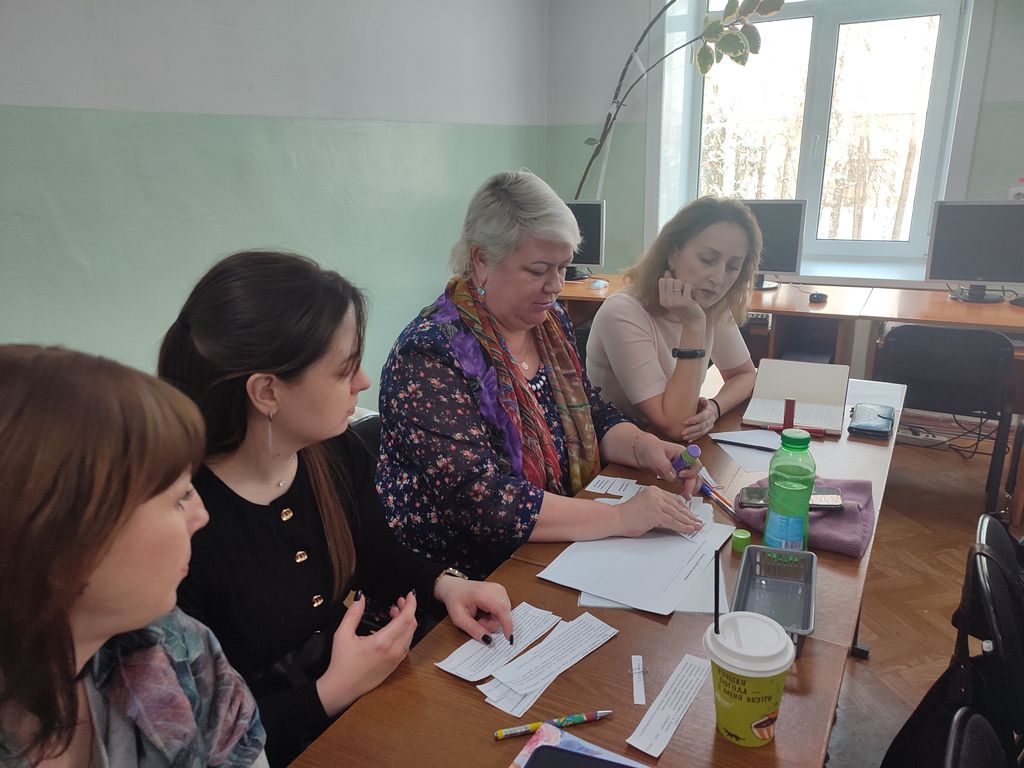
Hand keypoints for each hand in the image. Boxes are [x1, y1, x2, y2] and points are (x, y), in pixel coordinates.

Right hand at [316, 591, 417, 716]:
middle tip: (400, 601)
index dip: (411, 604)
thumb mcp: (343, 634)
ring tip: (394, 613)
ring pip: (410, 635)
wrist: (342, 688)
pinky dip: (404, 633)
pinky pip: (406, 645)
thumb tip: (360, 597)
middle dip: (409, 610)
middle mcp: (394, 651)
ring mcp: (396, 659)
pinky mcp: (395, 665)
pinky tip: (393, 629)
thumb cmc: (342, 664)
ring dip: (406, 622)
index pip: (406, 618)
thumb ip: (353, 613)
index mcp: (383, 642)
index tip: (409, 595)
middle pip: (412, 625)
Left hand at [434, 576, 513, 643]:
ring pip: (504, 615)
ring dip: (493, 620)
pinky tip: (485, 612)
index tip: (509, 638)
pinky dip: (495, 616)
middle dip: (492, 624)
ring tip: (480, 616)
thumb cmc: (456, 599)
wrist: (454, 587)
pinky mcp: (502, 593)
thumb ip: (474, 629)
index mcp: (483, 593)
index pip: (501, 609)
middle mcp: (495, 589)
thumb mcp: (459, 618)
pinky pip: (503, 611)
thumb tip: (488, 640)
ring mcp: (500, 590)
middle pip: (503, 615)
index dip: (507, 625)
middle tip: (479, 622)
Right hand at [615, 485, 703, 536]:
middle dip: (689, 516)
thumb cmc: (627, 515)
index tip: (691, 515)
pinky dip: (682, 526)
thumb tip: (672, 515)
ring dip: (688, 522)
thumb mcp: (645, 505)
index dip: (684, 509)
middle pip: (677, 506)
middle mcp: (656, 494)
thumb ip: (658, 506)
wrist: (616, 518)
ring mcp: (656, 503)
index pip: (673, 500)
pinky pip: (673, 521)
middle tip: (697, 522)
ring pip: (677, 514)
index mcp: (653, 490)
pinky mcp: (655, 513)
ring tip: (696, 527)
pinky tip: (688, 530)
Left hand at [632, 433, 699, 497]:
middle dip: (693, 484)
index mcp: (682, 453)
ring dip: (691, 489)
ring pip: (693, 480)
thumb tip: (673, 476)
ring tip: (685, 496)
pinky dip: (686, 490)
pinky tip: (682, 495)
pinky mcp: (677, 476)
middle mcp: (684, 461)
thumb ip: (665, 466)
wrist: (641, 451)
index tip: (681, 475)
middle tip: (686, 493)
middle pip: (696, 473)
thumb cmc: (649, 448)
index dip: (691, 470)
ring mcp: (681, 469)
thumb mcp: (655, 455)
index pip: (694, 462)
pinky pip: (685, 484)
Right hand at [658, 272, 705, 325]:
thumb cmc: (684, 308)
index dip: (670, 281)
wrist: (693, 321)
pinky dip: (692, 290)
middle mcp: (667, 301)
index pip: (662, 280)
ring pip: (679, 282)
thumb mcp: (673, 297)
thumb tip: (667, 272)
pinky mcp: (685, 301)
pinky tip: (693, 298)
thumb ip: (669, 286)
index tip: (676, 290)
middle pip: (670, 280)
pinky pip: (688, 286)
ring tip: (687, 295)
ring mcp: (675, 301)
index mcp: (662, 300)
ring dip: (685, 286)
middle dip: (678, 283)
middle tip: (682, 293)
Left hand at [680, 397, 716, 441]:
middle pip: (701, 426)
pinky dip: (695, 438)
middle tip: (682, 432)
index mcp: (709, 412)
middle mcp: (710, 419)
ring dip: (692, 435)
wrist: (712, 410)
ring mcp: (709, 426)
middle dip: (691, 430)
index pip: (702, 417)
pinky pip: (701, 435)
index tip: (684, 422)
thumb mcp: (703, 400)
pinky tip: (688, 440)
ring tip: (684, 437)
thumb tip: (704, 400)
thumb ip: (702, 400)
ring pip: (701, 432)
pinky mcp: (707, 430)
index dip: (694, 420)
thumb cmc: (703, 404)